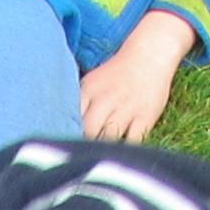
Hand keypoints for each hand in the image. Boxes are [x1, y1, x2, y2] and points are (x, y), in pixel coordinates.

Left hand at [75, 12, 196, 144]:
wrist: (149, 56)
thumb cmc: (115, 75)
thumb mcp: (92, 83)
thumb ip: (78, 104)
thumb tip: (60, 130)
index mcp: (89, 90)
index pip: (72, 118)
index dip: (67, 133)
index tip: (65, 143)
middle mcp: (106, 99)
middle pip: (89, 132)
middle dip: (85, 144)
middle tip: (83, 153)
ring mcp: (126, 109)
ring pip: (109, 139)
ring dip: (103, 149)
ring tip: (100, 153)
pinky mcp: (145, 117)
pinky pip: (132, 141)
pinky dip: (125, 148)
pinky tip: (120, 150)